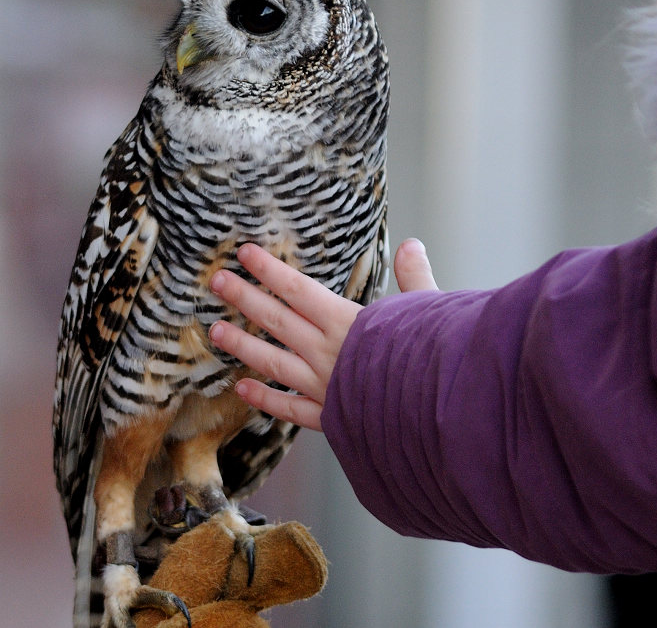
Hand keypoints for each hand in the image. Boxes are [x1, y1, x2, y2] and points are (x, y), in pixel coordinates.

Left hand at [209, 238, 436, 430]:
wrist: (435, 417)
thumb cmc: (434, 360)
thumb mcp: (428, 310)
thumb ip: (414, 277)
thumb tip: (411, 244)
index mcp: (349, 323)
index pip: (300, 290)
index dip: (270, 270)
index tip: (246, 254)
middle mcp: (328, 352)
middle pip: (278, 321)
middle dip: (245, 298)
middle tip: (217, 282)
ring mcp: (325, 386)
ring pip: (274, 363)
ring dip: (243, 346)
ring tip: (215, 332)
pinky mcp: (331, 417)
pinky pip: (290, 408)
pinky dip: (265, 399)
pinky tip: (242, 389)